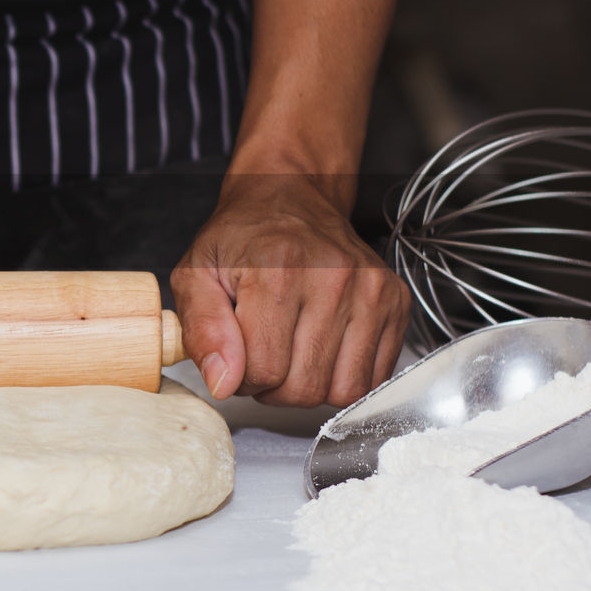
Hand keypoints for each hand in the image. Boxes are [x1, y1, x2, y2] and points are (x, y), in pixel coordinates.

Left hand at [170, 175, 409, 407]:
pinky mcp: (396, 302)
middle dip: (274, 386)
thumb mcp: (195, 275)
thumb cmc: (240, 239)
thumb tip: (224, 383)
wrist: (290, 198)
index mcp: (278, 270)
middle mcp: (333, 278)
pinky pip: (373, 378)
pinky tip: (322, 348)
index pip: (263, 370)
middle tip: (263, 351)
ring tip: (291, 351)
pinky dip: (344, 377)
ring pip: (343, 392)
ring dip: (311, 386)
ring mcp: (371, 290)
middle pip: (304, 387)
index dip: (241, 376)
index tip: (237, 353)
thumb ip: (201, 330)